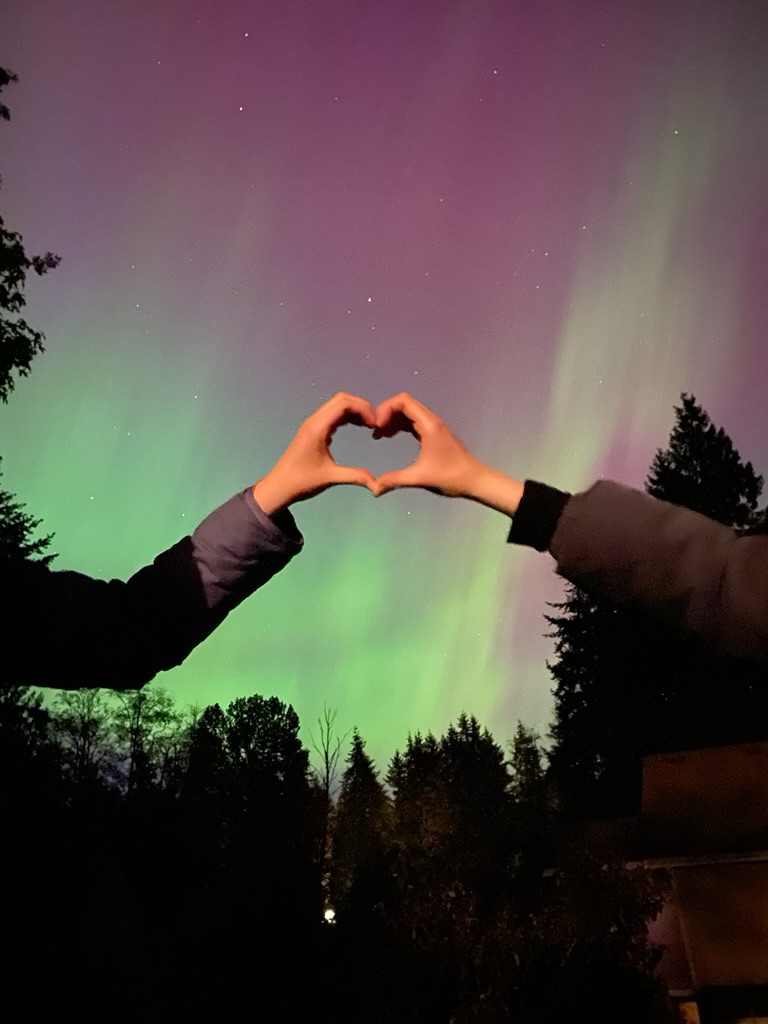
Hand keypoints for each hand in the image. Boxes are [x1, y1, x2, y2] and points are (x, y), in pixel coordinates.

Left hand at [253, 392, 377, 515]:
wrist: (279, 487)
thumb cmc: (302, 482)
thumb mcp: (330, 478)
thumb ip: (355, 476)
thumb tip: (377, 483)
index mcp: (318, 428)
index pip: (343, 403)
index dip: (363, 409)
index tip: (375, 424)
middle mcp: (314, 421)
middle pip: (341, 400)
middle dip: (361, 407)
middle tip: (376, 423)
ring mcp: (313, 424)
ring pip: (337, 405)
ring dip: (355, 411)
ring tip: (370, 425)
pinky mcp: (313, 430)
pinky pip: (333, 415)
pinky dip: (347, 416)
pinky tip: (358, 427)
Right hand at [371, 392, 524, 516]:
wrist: (475, 480)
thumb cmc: (451, 477)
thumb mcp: (420, 478)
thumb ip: (395, 480)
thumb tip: (374, 488)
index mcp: (429, 425)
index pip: (403, 401)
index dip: (386, 408)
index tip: (376, 426)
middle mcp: (432, 421)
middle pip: (404, 403)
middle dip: (386, 413)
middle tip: (375, 431)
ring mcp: (434, 426)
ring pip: (408, 412)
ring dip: (392, 419)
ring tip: (379, 435)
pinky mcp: (434, 433)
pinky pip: (413, 421)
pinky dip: (400, 425)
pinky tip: (390, 437)